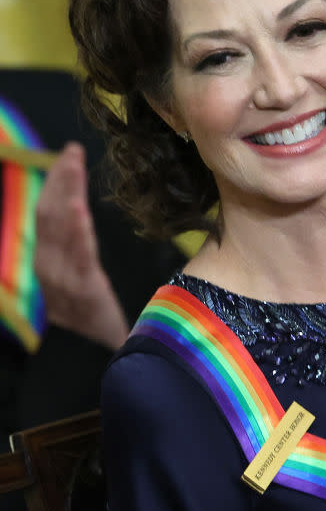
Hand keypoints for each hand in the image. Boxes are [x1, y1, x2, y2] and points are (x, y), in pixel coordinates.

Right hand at [34, 142, 129, 349]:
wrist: (91, 360)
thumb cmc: (92, 321)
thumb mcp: (80, 282)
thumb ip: (76, 251)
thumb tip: (79, 213)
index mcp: (49, 261)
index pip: (49, 214)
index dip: (57, 183)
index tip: (68, 155)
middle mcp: (49, 267)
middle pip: (51, 214)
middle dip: (62, 180)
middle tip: (73, 150)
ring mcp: (63, 280)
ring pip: (61, 229)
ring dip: (68, 194)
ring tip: (75, 166)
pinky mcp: (83, 291)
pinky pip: (79, 256)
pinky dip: (78, 231)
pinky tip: (81, 208)